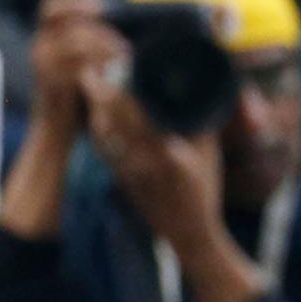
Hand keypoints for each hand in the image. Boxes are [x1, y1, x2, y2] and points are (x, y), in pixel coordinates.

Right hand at [27, 0, 127, 134]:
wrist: (55, 129)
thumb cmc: (73, 94)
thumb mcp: (78, 61)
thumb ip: (87, 41)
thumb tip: (112, 16)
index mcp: (44, 39)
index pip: (50, 7)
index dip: (74, 0)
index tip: (101, 4)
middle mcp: (39, 48)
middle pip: (67, 21)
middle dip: (98, 28)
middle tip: (122, 43)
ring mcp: (43, 65)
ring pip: (75, 41)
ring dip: (104, 45)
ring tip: (125, 55)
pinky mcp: (52, 83)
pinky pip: (77, 65)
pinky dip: (100, 64)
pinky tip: (116, 70)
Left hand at [87, 77, 225, 257]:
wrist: (188, 233)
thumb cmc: (204, 190)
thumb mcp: (209, 155)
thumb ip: (202, 124)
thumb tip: (199, 89)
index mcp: (168, 154)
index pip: (139, 115)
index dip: (124, 92)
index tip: (118, 68)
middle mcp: (144, 162)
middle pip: (115, 122)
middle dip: (101, 95)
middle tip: (92, 71)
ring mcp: (129, 172)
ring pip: (105, 135)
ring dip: (96, 109)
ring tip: (91, 85)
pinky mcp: (121, 179)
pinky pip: (105, 149)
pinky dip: (99, 129)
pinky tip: (97, 115)